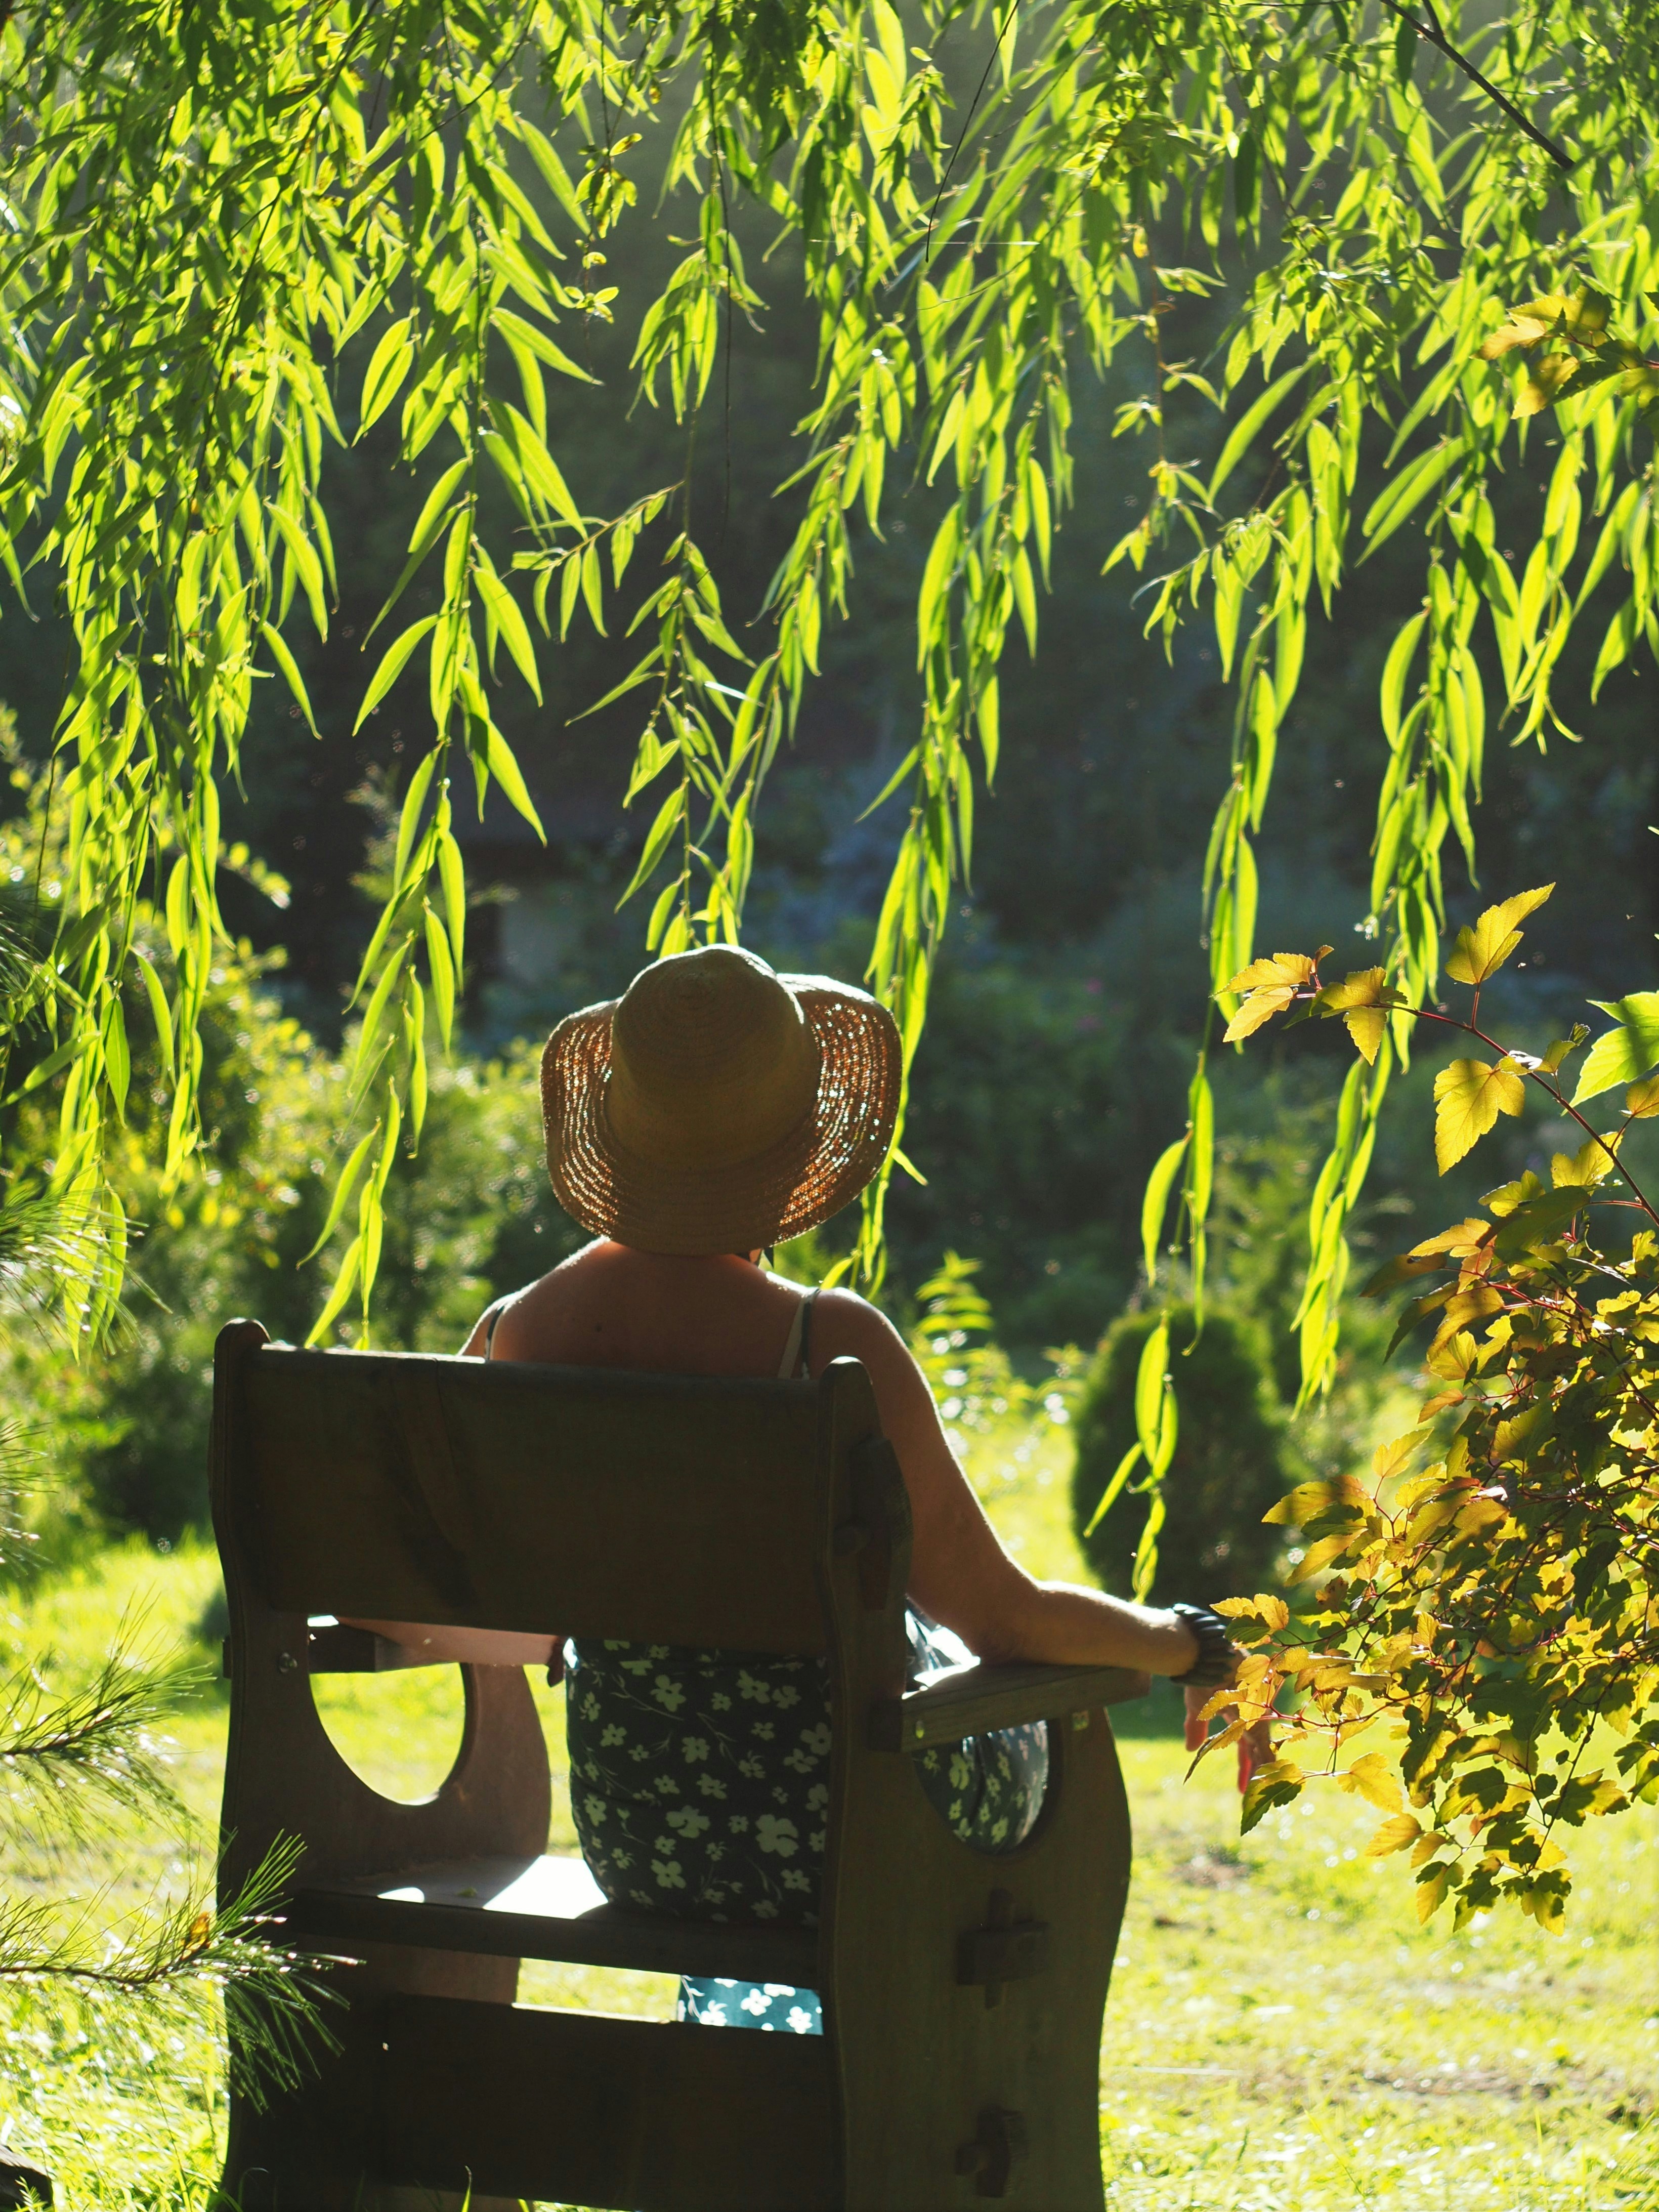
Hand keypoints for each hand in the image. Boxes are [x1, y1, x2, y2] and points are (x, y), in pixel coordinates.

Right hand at [1182, 1675, 1273, 1791]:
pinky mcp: (1253, 1712)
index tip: (1241, 1787)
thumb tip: (1189, 1749)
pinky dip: (1267, 1757)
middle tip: (1251, 1794)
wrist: (1205, 1654)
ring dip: (1260, 1769)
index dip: (1244, 1765)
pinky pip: (1262, 1741)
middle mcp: (1247, 1714)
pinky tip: (1270, 1772)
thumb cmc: (1200, 1675)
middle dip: (1253, 1770)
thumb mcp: (1196, 1706)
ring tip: (1261, 1791)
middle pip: (1254, 1748)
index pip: (1242, 1744)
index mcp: (1235, 1712)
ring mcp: (1253, 1713)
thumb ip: (1195, 1727)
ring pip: (1260, 1747)